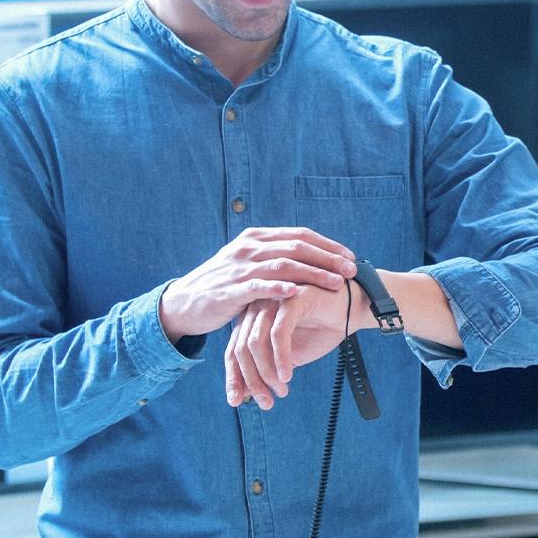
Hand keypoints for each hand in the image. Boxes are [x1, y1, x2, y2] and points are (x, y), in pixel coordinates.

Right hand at [160, 227, 355, 343]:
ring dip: (313, 273)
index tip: (350, 257)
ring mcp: (239, 268)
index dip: (328, 245)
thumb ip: (275, 257)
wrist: (186, 302)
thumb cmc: (225, 285)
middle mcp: (249, 248)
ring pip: (283, 265)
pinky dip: (278, 288)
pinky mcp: (230, 290)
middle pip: (297, 247)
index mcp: (256, 238)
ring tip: (335, 283)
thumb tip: (311, 257)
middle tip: (351, 269)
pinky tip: (297, 293)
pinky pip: (258, 287)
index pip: (299, 235)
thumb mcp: (249, 263)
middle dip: (328, 258)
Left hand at [226, 280, 354, 410]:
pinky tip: (288, 375)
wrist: (352, 311)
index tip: (235, 401)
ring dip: (266, 372)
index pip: (233, 351)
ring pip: (256, 343)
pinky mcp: (291, 299)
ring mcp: (272, 300)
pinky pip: (278, 333)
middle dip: (251, 380)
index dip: (233, 377)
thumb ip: (266, 371)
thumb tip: (244, 396)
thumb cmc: (319, 331)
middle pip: (241, 349)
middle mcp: (256, 308)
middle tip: (266, 402)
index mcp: (251, 319)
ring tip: (281, 390)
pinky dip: (280, 358)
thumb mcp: (288, 358)